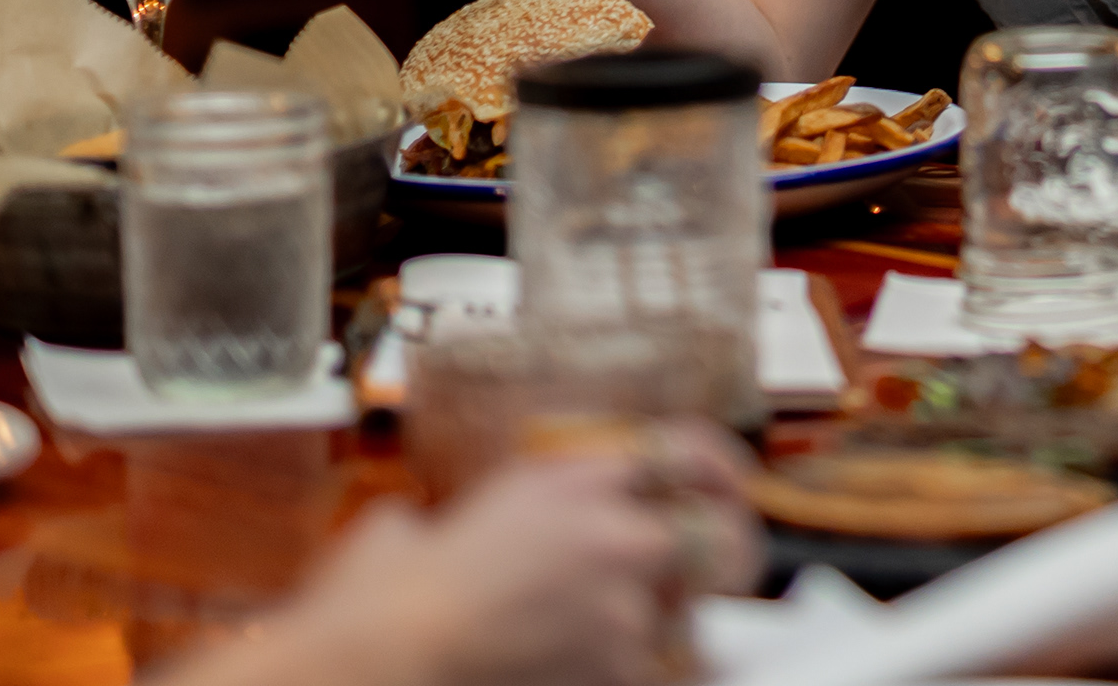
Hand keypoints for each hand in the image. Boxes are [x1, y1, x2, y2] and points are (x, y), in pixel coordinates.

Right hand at [225, 448, 698, 685]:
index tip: (726, 489)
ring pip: (687, 617)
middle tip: (720, 573)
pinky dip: (625, 673)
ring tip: (601, 638)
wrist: (385, 657)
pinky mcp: (618, 667)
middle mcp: (612, 533)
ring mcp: (623, 605)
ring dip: (658, 630)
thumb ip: (492, 512)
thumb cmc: (391, 597)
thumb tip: (462, 525)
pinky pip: (650, 671)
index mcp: (571, 482)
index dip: (720, 470)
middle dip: (731, 555)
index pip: (687, 454)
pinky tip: (578, 667)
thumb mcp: (439, 521)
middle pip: (724, 536)